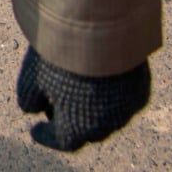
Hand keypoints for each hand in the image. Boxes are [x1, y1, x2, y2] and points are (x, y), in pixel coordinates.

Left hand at [16, 47, 150, 151]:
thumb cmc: (61, 56)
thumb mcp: (32, 77)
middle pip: (87, 132)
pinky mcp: (142, 89)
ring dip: (91, 110)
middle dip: (70, 123)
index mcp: (78, 127)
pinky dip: (109, 96)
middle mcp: (107, 124)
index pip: (62, 142)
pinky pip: (124, 101)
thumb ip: (29, 98)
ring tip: (75, 93)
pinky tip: (97, 81)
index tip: (36, 130)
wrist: (101, 30)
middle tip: (54, 108)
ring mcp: (127, 108)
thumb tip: (31, 109)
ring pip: (108, 118)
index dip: (47, 137)